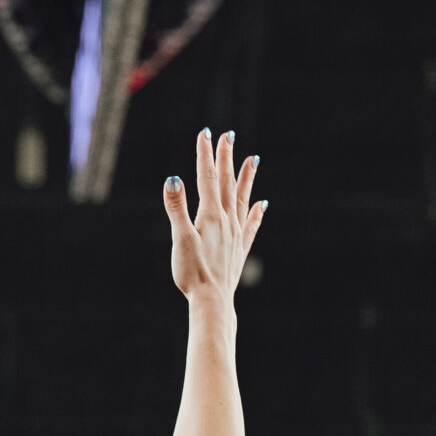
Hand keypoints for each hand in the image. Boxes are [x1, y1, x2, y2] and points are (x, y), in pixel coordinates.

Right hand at [163, 129, 265, 301]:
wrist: (213, 301)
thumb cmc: (192, 272)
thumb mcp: (179, 238)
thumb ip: (176, 208)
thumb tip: (172, 178)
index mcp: (211, 215)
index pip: (207, 178)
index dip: (205, 155)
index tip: (205, 134)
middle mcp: (227, 221)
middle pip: (227, 183)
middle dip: (226, 158)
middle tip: (229, 136)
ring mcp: (236, 234)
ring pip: (242, 199)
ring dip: (246, 178)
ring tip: (254, 160)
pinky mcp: (240, 250)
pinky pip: (251, 225)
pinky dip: (256, 212)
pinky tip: (263, 204)